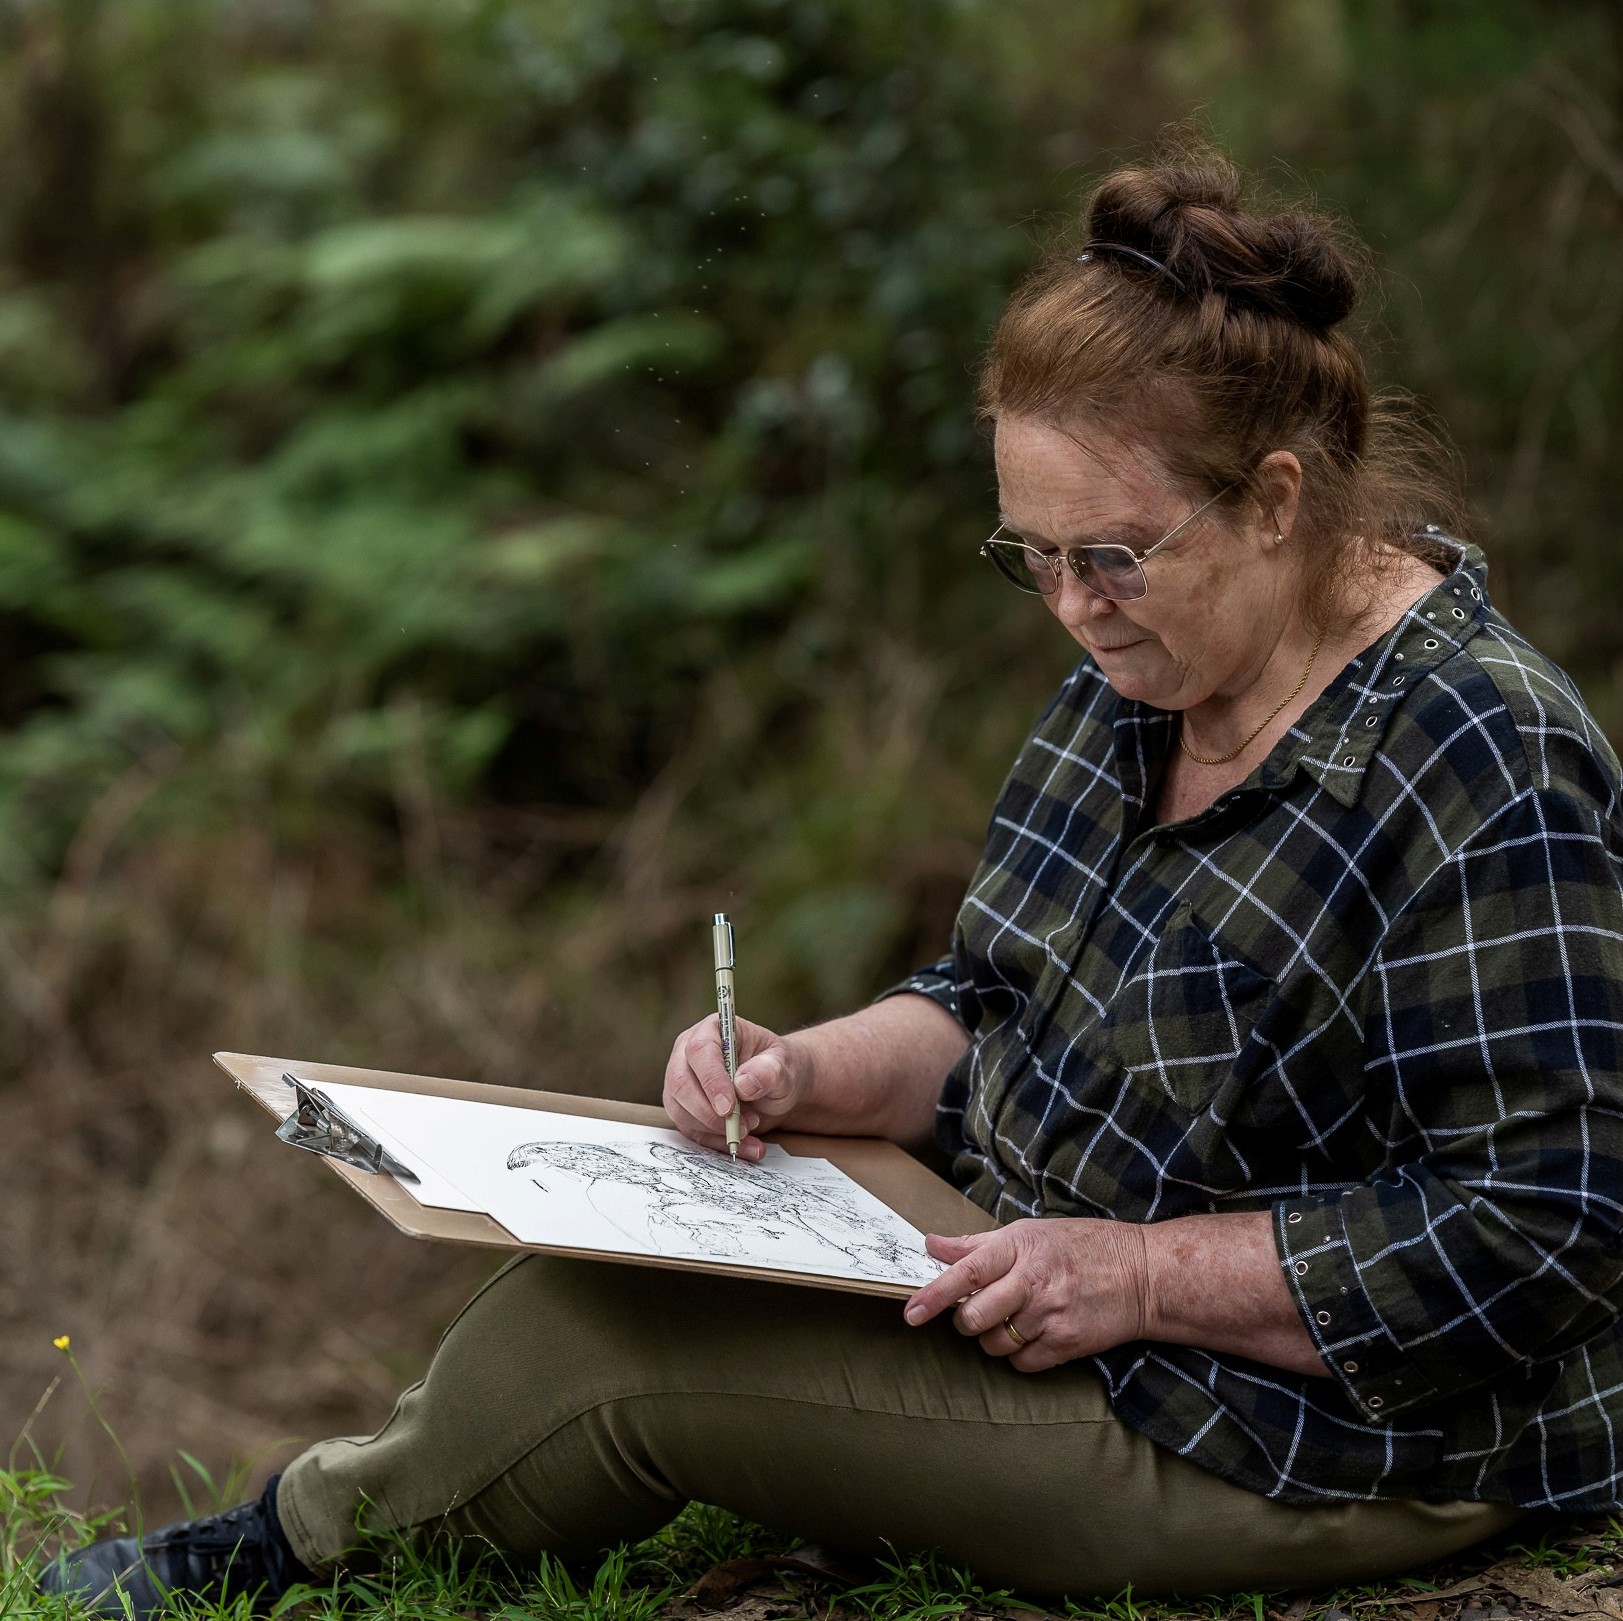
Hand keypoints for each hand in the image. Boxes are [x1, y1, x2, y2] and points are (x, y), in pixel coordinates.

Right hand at [662, 1014, 810, 1159]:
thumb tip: (744, 1083)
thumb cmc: (777, 1068)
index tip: (728, 1107)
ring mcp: (682, 1081)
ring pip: (680, 1110)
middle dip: (709, 1112)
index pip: (700, 1051)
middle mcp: (688, 1054)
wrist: (776, 1088)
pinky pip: (691, 1131)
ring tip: (750, 1130)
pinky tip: (744, 1146)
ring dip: (715, 1129)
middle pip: (680, 1082)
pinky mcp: (684, 1108)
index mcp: (712, 1030)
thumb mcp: (784, 1065)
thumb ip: (769, 1070)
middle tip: (743, 1125)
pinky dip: (717, 1144)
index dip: (711, 1080)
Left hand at [902, 1217, 1149, 1371]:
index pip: (968, 1271)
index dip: (935, 1294)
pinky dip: (1018, 1354)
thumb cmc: (1083, 1247)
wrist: (1144, 1275)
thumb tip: (931, 1244)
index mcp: (1021, 1247)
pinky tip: (1033, 1334)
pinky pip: (1021, 1363)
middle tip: (976, 1311)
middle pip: (974, 1317)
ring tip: (1012, 1318)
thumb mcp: (1030, 1232)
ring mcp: (1051, 1316)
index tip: (911, 1312)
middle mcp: (1034, 1282)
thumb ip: (977, 1244)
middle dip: (965, 1321)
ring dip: (992, 1338)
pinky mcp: (1066, 1345)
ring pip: (994, 1344)